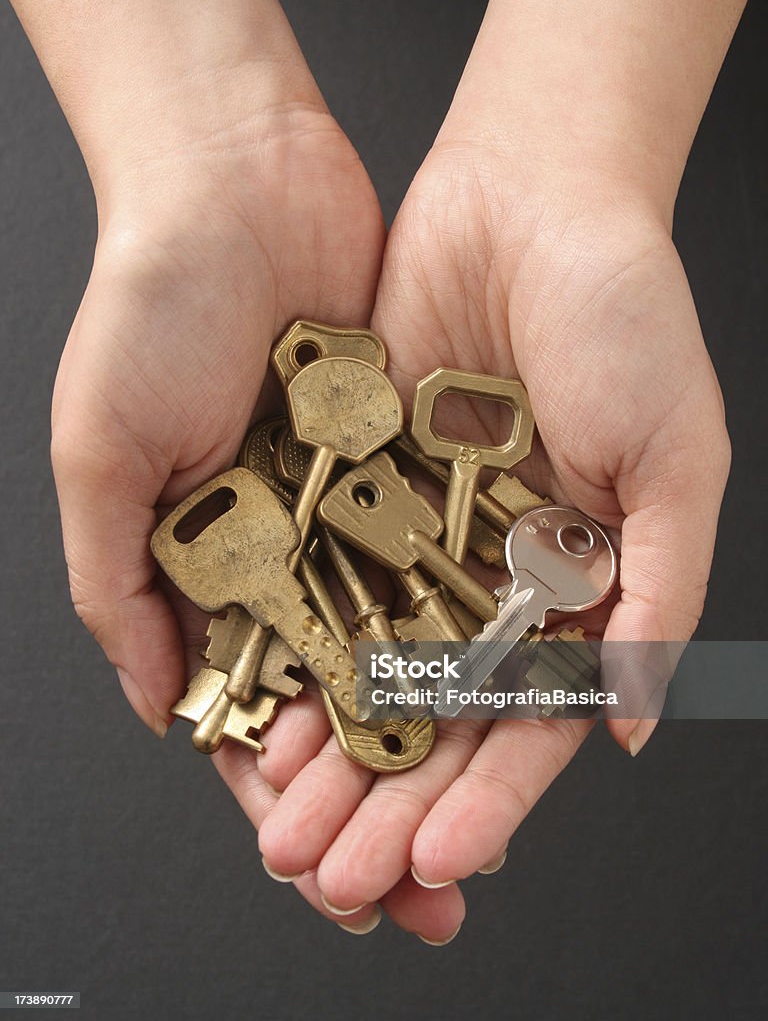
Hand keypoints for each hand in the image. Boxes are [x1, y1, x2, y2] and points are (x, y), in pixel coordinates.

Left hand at [237, 141, 728, 940]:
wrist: (533, 198)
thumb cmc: (627, 314)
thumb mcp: (676, 459)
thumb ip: (661, 592)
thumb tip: (633, 724)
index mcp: (583, 584)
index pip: (534, 720)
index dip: (493, 797)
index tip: (446, 859)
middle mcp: (499, 575)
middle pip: (440, 717)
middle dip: (393, 802)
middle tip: (343, 875)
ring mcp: (426, 538)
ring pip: (372, 672)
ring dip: (334, 755)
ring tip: (291, 827)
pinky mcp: (362, 490)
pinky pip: (325, 588)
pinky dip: (297, 656)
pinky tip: (267, 718)